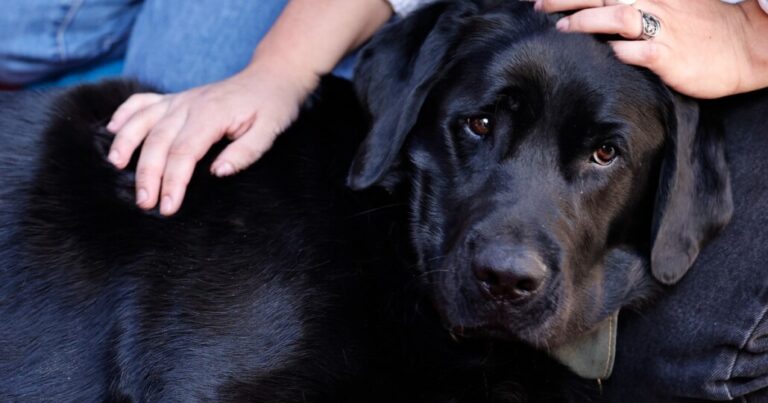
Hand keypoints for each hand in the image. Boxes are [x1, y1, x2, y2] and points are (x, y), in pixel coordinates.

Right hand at [106, 62, 316, 215]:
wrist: (269, 78)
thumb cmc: (271, 106)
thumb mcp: (270, 131)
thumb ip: (246, 152)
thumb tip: (219, 172)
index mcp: (212, 114)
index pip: (184, 152)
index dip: (173, 181)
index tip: (167, 207)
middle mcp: (189, 104)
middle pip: (158, 141)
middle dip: (148, 174)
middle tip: (144, 204)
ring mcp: (179, 99)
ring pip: (143, 120)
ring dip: (125, 143)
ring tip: (115, 167)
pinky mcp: (175, 98)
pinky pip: (142, 102)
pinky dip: (124, 114)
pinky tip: (110, 131)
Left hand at [535, 0, 767, 98]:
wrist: (742, 47)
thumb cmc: (701, 29)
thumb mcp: (669, 6)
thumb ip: (634, 5)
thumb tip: (600, 8)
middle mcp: (654, 6)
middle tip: (539, 5)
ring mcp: (662, 30)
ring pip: (618, 16)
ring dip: (586, 20)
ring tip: (562, 28)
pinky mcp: (668, 56)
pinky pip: (638, 51)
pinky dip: (617, 51)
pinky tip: (602, 54)